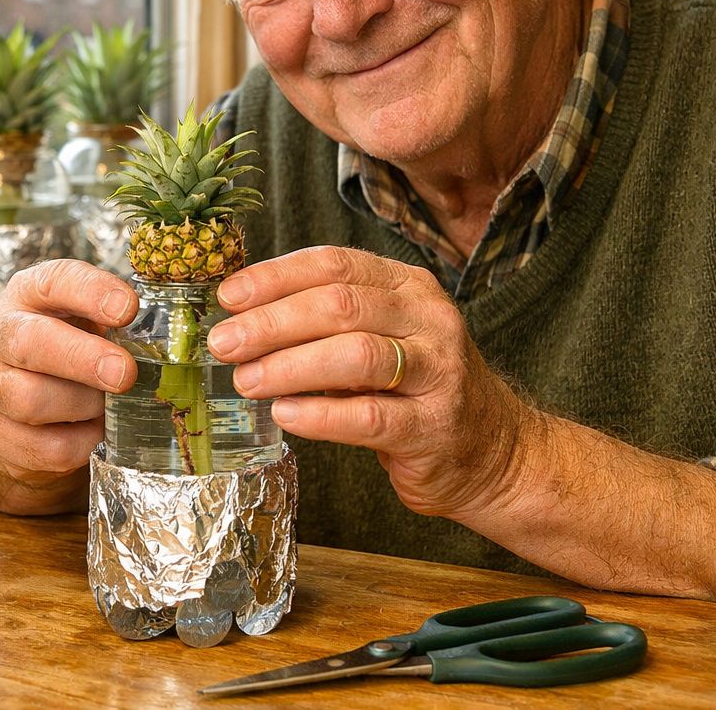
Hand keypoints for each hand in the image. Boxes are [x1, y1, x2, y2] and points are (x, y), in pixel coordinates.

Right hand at [0, 259, 139, 514]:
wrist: (23, 411)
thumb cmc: (71, 350)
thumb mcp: (89, 322)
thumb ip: (119, 323)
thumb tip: (170, 342)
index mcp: (29, 294)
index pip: (53, 280)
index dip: (91, 292)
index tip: (129, 309)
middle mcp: (0, 335)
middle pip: (28, 341)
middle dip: (81, 358)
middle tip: (125, 373)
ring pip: (29, 399)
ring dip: (82, 405)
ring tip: (108, 406)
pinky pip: (46, 447)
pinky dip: (82, 443)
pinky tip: (97, 432)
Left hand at [207, 246, 536, 520]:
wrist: (490, 452)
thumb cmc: (414, 389)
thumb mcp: (380, 336)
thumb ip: (325, 321)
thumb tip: (240, 318)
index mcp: (408, 286)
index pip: (335, 263)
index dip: (275, 277)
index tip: (228, 297)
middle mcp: (428, 319)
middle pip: (340, 305)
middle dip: (272, 322)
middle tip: (225, 343)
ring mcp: (438, 372)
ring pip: (356, 355)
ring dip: (290, 366)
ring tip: (246, 380)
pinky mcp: (434, 427)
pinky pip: (369, 416)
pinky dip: (320, 415)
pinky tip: (285, 415)